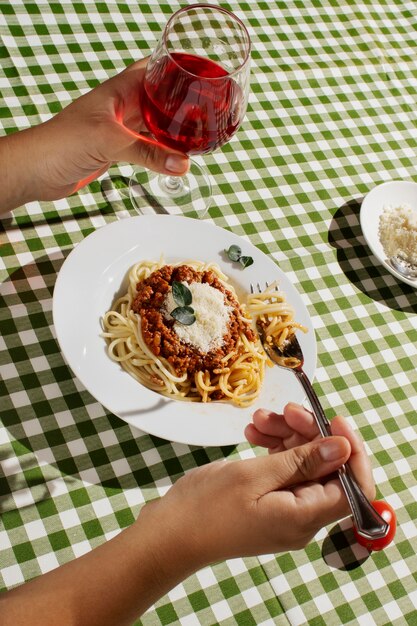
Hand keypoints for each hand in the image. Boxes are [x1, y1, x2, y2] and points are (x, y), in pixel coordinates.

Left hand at [6, 58, 188, 206]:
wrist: (37, 171)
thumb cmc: (60, 143)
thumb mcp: (110, 142)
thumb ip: (148, 152)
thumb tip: (181, 163)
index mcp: (118, 91)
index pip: (154, 70)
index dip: (176, 69)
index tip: (200, 75)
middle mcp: (120, 107)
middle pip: (158, 98)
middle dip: (181, 102)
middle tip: (206, 109)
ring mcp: (118, 129)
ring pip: (153, 123)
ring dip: (172, 129)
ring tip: (197, 134)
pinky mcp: (115, 150)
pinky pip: (145, 146)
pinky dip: (161, 151)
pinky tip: (173, 157)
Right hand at [138, 403, 374, 570]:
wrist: (171, 532)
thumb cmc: (208, 507)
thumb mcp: (255, 476)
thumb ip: (302, 461)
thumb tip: (343, 447)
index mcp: (305, 518)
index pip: (354, 487)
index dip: (351, 451)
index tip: (333, 420)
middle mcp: (302, 517)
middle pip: (325, 468)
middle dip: (309, 433)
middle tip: (285, 410)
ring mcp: (285, 508)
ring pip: (303, 463)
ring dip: (286, 436)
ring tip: (259, 419)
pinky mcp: (269, 500)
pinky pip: (283, 469)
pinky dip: (272, 447)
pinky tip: (253, 432)